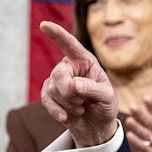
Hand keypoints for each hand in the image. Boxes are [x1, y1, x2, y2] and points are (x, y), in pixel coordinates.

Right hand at [39, 21, 118, 146]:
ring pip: (53, 89)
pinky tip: (65, 117)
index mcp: (85, 61)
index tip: (45, 25)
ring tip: (82, 108)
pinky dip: (56, 110)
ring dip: (69, 103)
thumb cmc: (104, 106)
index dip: (58, 34)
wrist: (96, 126)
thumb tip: (73, 84)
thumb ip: (93, 89)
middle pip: (59, 74)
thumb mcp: (107, 97)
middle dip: (71, 93)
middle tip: (83, 103)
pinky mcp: (49, 94)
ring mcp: (57, 80)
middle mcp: (69, 67)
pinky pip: (45, 99)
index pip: (71, 45)